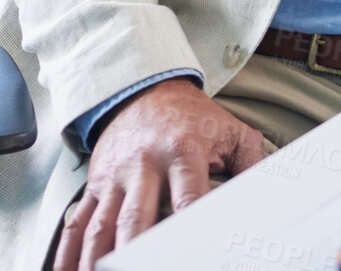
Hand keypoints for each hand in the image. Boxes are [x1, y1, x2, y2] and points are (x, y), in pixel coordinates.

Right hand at [54, 78, 264, 270]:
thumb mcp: (232, 131)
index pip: (189, 199)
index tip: (194, 254)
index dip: (191, 231)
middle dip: (136, 255)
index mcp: (183, 152)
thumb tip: (271, 198)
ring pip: (102, 226)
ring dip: (98, 261)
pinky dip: (69, 252)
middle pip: (137, 219)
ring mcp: (116, 176)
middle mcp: (145, 165)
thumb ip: (253, 164)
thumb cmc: (193, 117)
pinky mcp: (96, 184)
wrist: (144, 88)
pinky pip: (78, 222)